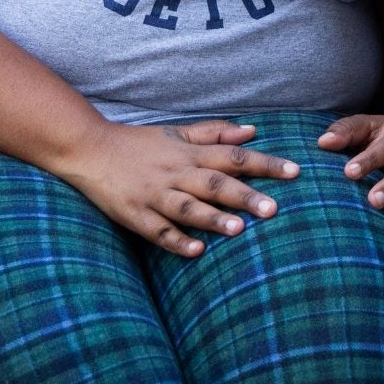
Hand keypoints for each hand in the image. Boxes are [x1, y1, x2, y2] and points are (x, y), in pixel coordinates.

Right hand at [57, 120, 299, 258]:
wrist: (88, 148)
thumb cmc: (138, 143)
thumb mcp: (176, 132)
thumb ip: (214, 133)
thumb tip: (253, 131)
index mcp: (189, 153)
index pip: (235, 157)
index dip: (265, 164)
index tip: (295, 172)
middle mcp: (175, 172)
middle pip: (214, 183)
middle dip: (245, 196)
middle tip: (274, 209)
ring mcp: (154, 194)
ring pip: (187, 208)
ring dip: (212, 218)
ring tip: (239, 229)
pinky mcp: (133, 214)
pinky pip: (157, 231)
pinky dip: (176, 241)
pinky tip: (196, 251)